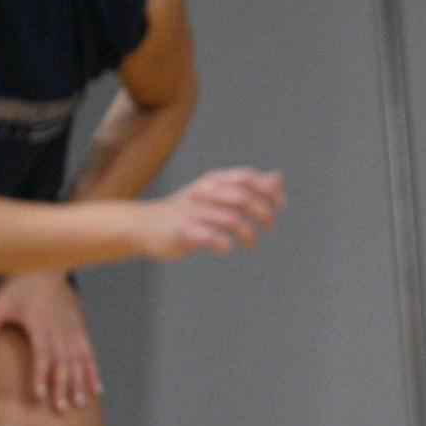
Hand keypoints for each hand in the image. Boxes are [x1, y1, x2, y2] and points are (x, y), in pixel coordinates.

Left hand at [0, 272, 99, 412]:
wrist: (44, 268)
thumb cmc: (17, 289)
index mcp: (40, 325)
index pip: (42, 355)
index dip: (41, 376)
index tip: (39, 395)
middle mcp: (60, 330)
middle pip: (62, 363)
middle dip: (62, 387)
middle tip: (61, 409)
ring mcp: (73, 331)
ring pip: (78, 362)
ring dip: (79, 384)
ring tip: (79, 403)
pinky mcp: (81, 331)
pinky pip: (89, 355)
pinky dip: (93, 372)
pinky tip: (97, 389)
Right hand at [140, 167, 285, 259]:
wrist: (145, 224)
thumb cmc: (189, 210)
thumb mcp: (217, 193)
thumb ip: (249, 187)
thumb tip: (278, 179)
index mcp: (214, 180)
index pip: (247, 177)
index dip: (268, 190)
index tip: (280, 206)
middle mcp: (204, 191)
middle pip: (244, 197)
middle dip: (263, 213)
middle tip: (269, 227)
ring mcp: (193, 211)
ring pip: (231, 219)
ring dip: (248, 233)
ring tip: (250, 243)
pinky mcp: (183, 231)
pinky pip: (211, 236)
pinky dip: (224, 244)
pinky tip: (226, 248)